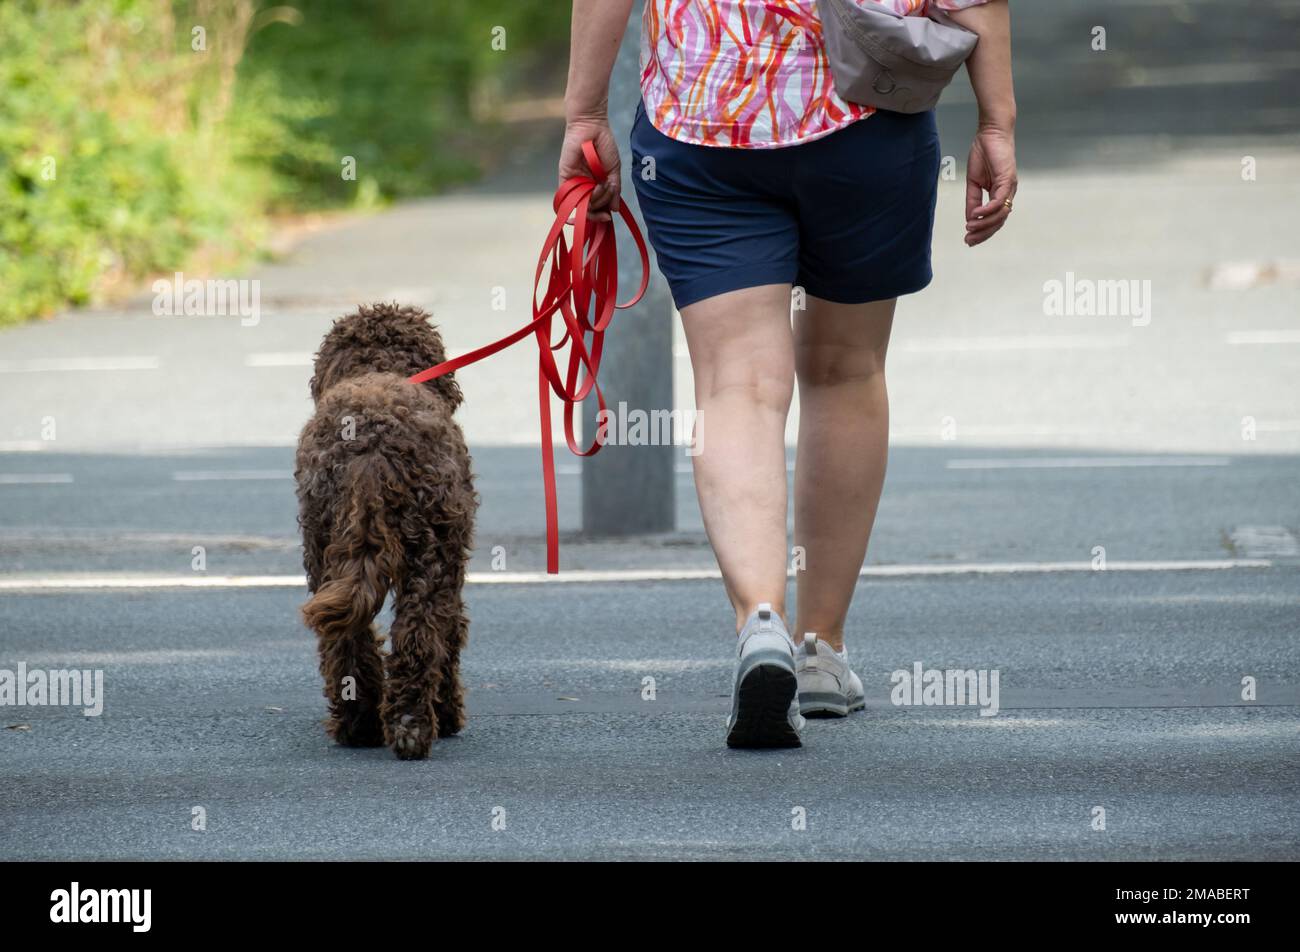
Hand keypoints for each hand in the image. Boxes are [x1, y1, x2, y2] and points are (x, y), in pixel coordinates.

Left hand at [559, 115, 621, 221]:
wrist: (592, 127)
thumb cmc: (604, 145)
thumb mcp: (613, 171)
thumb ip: (614, 190)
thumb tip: (614, 210)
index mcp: (596, 185)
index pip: (597, 207)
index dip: (601, 215)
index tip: (608, 218)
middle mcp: (585, 186)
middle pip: (590, 208)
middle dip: (599, 209)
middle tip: (606, 202)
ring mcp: (575, 183)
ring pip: (582, 204)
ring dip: (594, 201)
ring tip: (601, 187)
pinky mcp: (565, 178)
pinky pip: (566, 198)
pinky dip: (575, 205)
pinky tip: (585, 206)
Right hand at [964, 124, 1017, 246]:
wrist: (991, 133)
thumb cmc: (984, 153)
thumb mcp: (974, 182)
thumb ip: (973, 200)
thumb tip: (970, 218)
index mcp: (1000, 194)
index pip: (994, 219)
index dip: (982, 232)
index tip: (968, 239)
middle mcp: (1007, 193)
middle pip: (999, 221)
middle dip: (984, 233)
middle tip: (969, 240)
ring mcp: (1010, 187)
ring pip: (1001, 214)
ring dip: (985, 224)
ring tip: (970, 228)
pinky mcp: (1008, 180)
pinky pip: (999, 201)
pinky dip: (988, 210)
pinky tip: (976, 214)